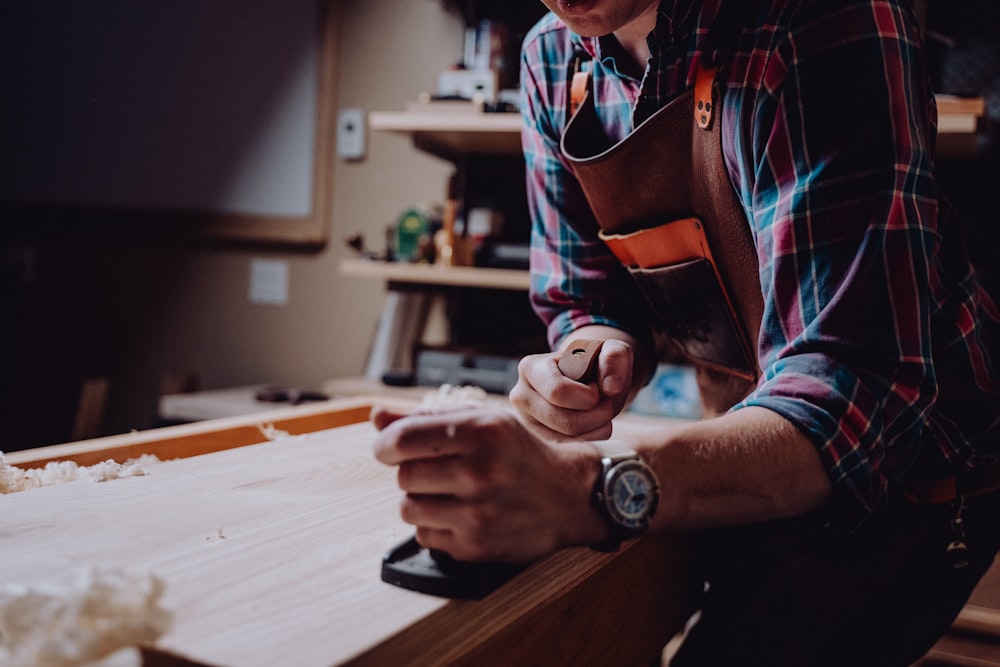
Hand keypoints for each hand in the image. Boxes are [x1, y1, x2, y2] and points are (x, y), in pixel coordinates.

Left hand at [371, 405, 603, 562]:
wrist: (568, 496)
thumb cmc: (518, 453)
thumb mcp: (481, 423)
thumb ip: (425, 418)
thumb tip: (375, 416)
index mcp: (480, 431)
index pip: (401, 439)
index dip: (385, 445)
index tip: (389, 449)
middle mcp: (479, 472)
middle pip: (403, 476)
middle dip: (413, 472)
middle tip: (439, 470)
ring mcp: (478, 513)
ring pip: (408, 509)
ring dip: (420, 501)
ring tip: (448, 493)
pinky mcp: (477, 546)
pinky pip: (424, 537)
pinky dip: (434, 527)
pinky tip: (460, 515)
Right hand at [509, 338, 634, 440]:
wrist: (587, 379)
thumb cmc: (596, 363)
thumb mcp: (610, 350)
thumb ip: (614, 357)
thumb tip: (611, 387)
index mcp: (530, 367)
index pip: (557, 392)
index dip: (587, 396)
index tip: (597, 389)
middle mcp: (521, 396)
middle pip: (564, 422)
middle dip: (596, 417)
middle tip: (606, 405)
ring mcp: (527, 422)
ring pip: (567, 442)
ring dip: (596, 430)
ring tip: (601, 413)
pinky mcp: (538, 441)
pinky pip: (568, 452)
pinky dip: (591, 441)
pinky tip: (595, 426)